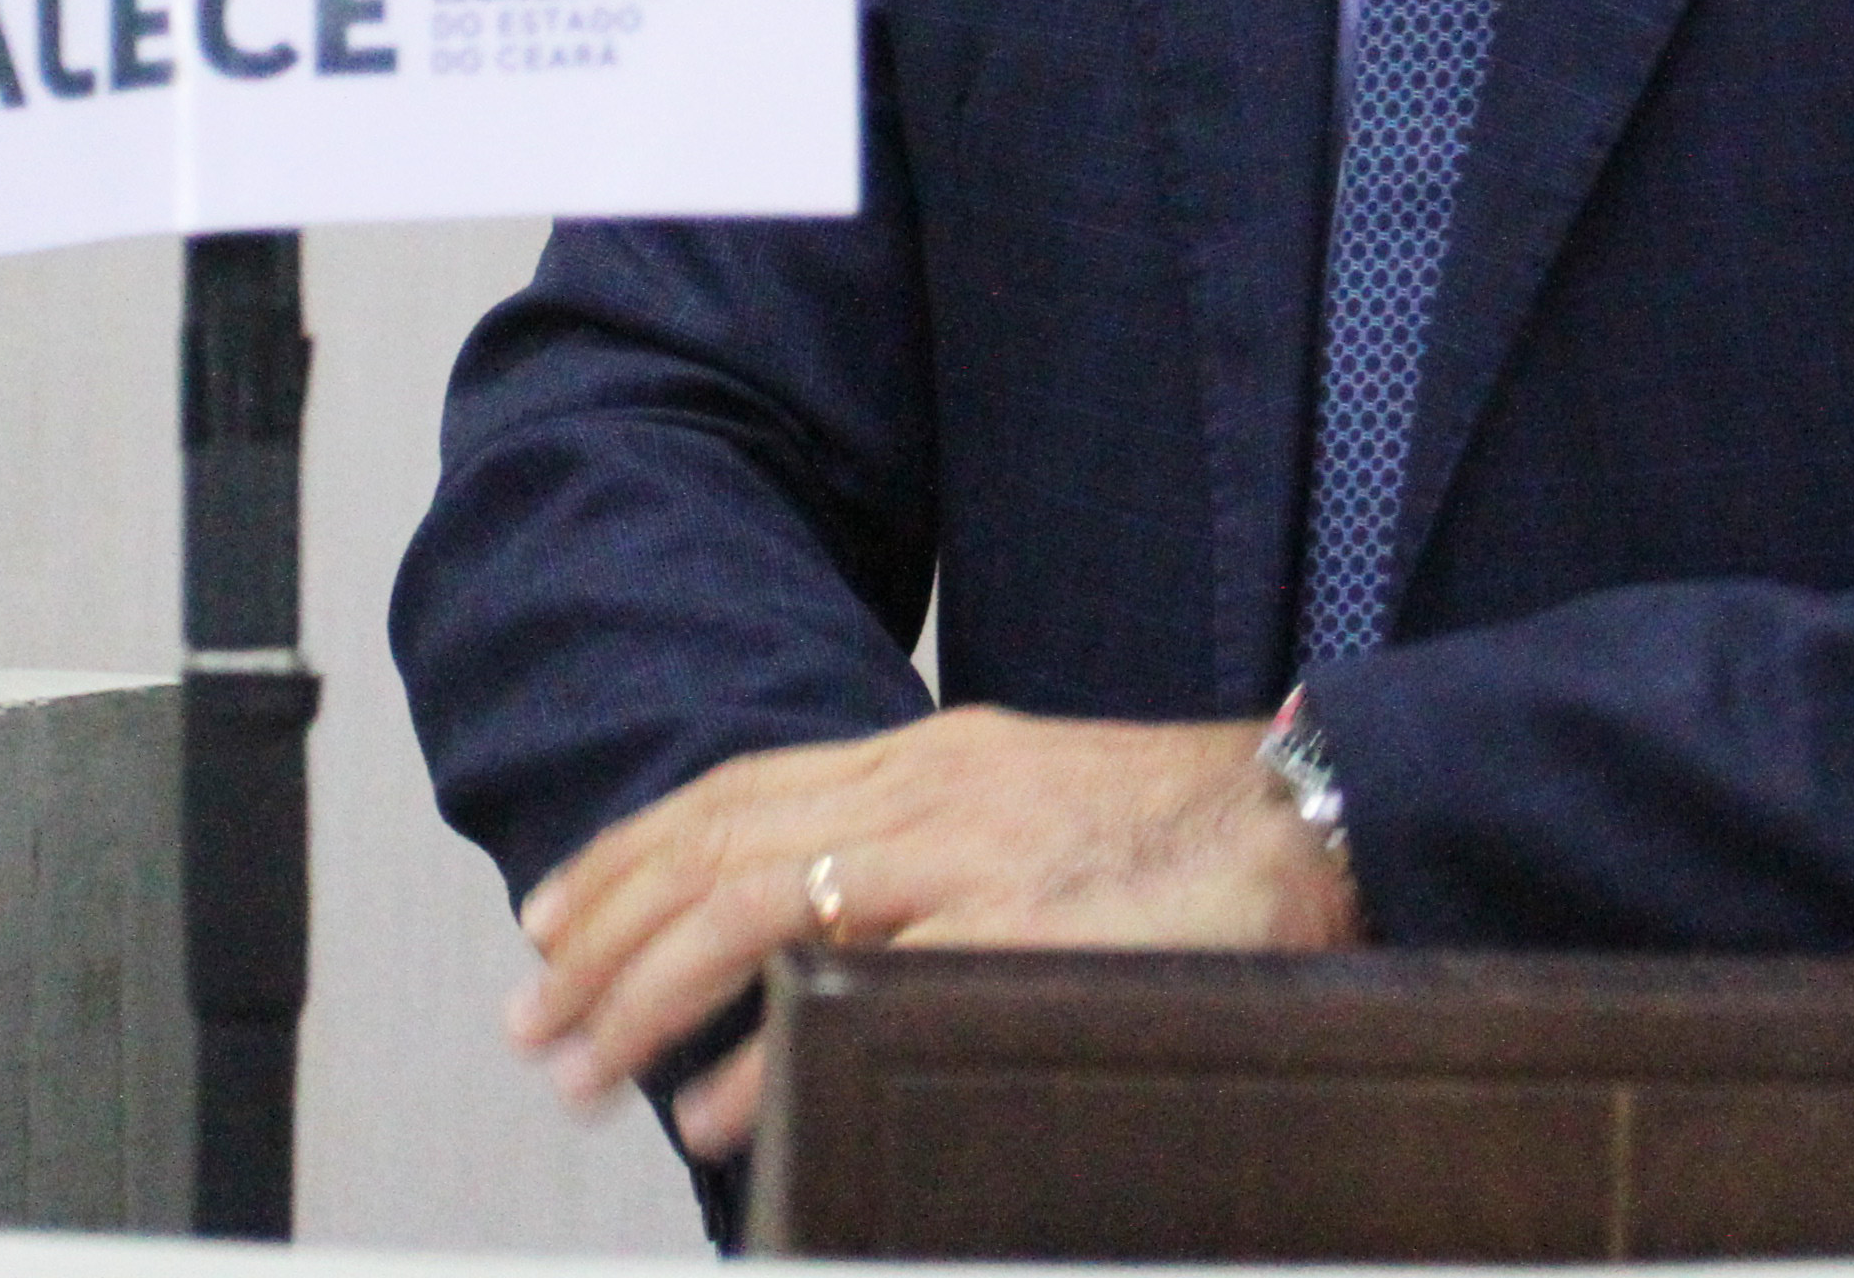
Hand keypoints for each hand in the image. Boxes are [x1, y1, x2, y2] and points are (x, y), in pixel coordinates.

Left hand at [504, 706, 1361, 1161]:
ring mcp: (974, 851)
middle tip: (533, 1025)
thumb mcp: (1030, 806)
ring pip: (755, 899)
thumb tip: (809, 945)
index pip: (735, 793)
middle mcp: (933, 785)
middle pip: (716, 845)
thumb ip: (927, 853)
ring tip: (587, 1067)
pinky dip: (768, 1042)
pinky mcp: (1023, 924)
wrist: (1320, 810)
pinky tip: (717, 1102)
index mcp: (932, 751)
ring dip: (645, 990)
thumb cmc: (1183, 830)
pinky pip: (861, 980)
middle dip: (599, 937)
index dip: (625, 857)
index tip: (550, 921)